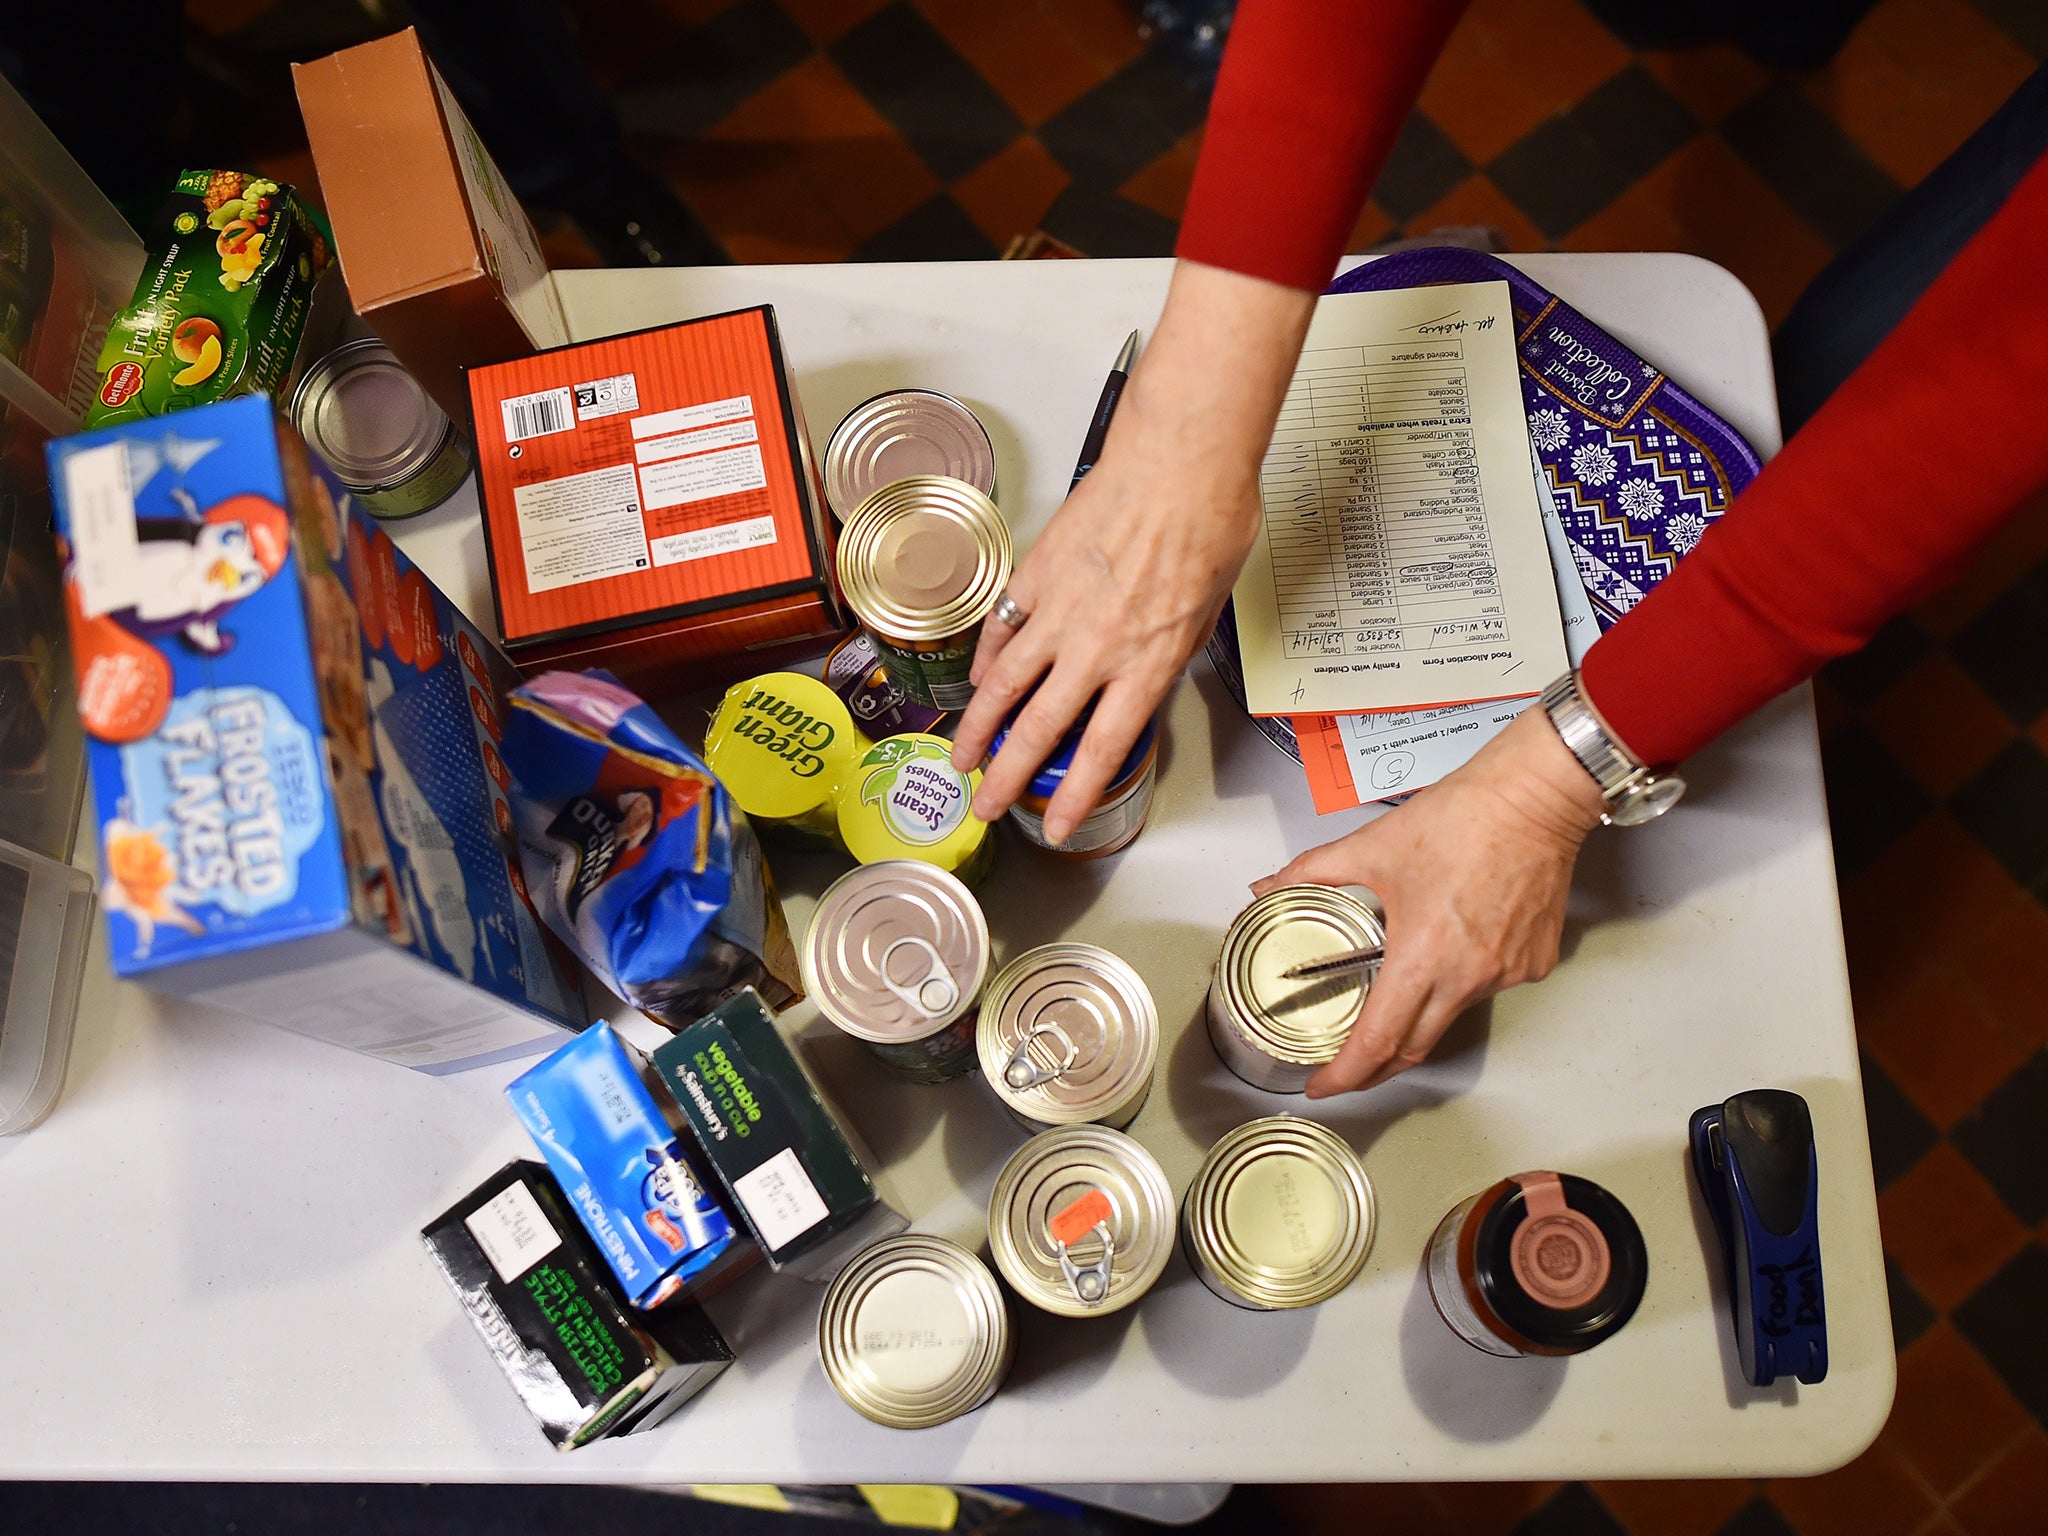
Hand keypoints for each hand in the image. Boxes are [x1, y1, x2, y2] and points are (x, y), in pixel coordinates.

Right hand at [951, 261, 1314, 843]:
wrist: (1181, 461)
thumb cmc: (1210, 522)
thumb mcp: (1209, 610)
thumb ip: (1167, 654)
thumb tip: (1144, 679)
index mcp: (1149, 662)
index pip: (1103, 750)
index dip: (1072, 795)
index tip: (1053, 825)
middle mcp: (1098, 647)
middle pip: (1040, 731)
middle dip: (1009, 778)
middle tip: (986, 806)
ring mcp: (1059, 611)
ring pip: (1004, 687)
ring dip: (978, 730)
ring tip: (961, 758)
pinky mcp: (1036, 576)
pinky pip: (1001, 632)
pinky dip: (985, 663)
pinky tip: (976, 685)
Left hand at [1253, 706, 1607, 1097]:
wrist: (1534, 798)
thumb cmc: (1462, 818)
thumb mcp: (1371, 846)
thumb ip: (1310, 872)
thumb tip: (1266, 887)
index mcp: (1422, 956)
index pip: (1378, 1041)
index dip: (1345, 1074)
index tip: (1321, 1086)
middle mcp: (1468, 977)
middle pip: (1414, 1048)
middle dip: (1376, 1068)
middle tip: (1346, 1065)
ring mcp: (1505, 975)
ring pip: (1451, 1014)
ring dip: (1419, 1012)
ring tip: (1395, 987)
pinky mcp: (1533, 964)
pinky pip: (1487, 987)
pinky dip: (1461, 980)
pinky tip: (1450, 948)